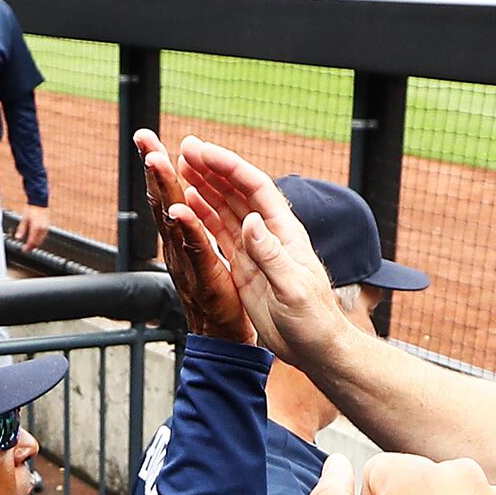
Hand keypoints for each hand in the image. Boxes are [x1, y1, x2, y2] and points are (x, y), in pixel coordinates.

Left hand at [16, 198, 50, 252]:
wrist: (39, 201)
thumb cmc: (32, 208)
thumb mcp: (24, 219)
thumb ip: (21, 229)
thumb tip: (18, 237)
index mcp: (36, 227)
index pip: (32, 241)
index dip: (28, 247)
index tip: (24, 249)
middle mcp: (42, 228)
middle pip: (38, 242)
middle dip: (32, 247)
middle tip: (27, 248)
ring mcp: (46, 227)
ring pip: (41, 240)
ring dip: (36, 243)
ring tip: (30, 245)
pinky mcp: (48, 226)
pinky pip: (44, 236)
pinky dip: (40, 239)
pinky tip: (36, 239)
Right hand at [152, 133, 342, 359]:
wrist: (315, 348)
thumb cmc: (313, 320)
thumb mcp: (293, 288)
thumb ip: (271, 255)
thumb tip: (252, 221)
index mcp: (284, 232)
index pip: (255, 188)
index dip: (228, 166)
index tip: (202, 152)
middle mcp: (269, 234)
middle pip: (237, 191)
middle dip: (212, 167)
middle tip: (184, 147)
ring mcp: (255, 249)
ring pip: (225, 208)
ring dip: (204, 186)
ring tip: (180, 167)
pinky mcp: (244, 267)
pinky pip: (220, 234)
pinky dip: (202, 217)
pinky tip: (186, 205)